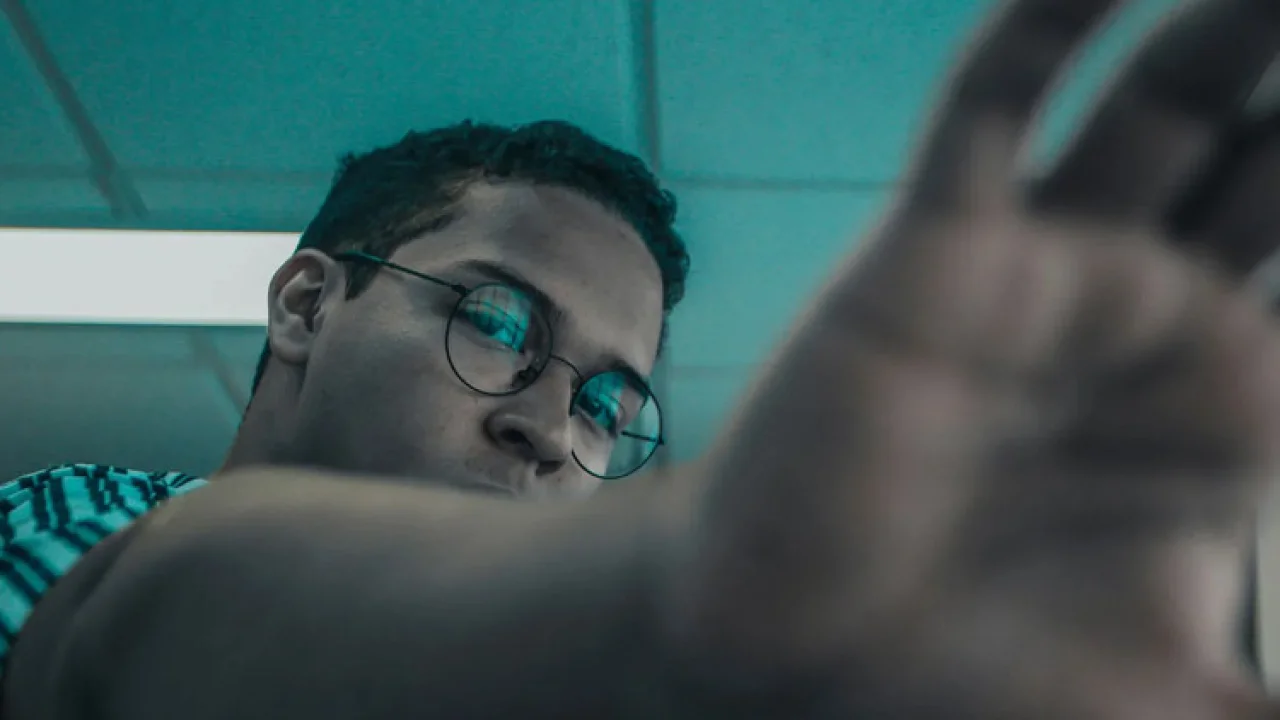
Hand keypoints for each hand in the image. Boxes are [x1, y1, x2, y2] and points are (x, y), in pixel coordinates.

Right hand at [661, 1, 1279, 717]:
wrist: (795, 664)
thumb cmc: (974, 687)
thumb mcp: (1186, 708)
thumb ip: (1274, 710)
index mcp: (1230, 403)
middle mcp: (1147, 313)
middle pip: (1273, 153)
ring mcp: (1039, 268)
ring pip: (1156, 102)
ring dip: (1233, 25)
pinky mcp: (932, 250)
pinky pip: (988, 109)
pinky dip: (1041, 27)